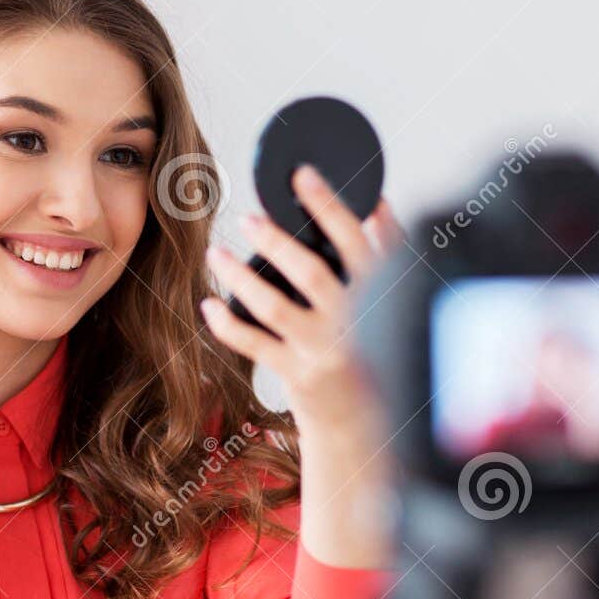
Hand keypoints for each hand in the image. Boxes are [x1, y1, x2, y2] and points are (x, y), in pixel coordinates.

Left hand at [201, 166, 406, 570]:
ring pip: (275, 306)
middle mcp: (354, 321)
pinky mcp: (299, 375)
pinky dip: (227, 324)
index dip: (330, 206)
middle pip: (311, 271)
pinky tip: (209, 304)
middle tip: (247, 218)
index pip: (357, 241)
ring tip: (216, 254)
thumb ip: (384, 254)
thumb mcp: (390, 300)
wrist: (366, 422)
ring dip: (240, 277)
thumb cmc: (372, 348)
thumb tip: (374, 202)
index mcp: (381, 293)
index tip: (302, 175)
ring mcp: (325, 350)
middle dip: (276, 241)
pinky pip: (254, 344)